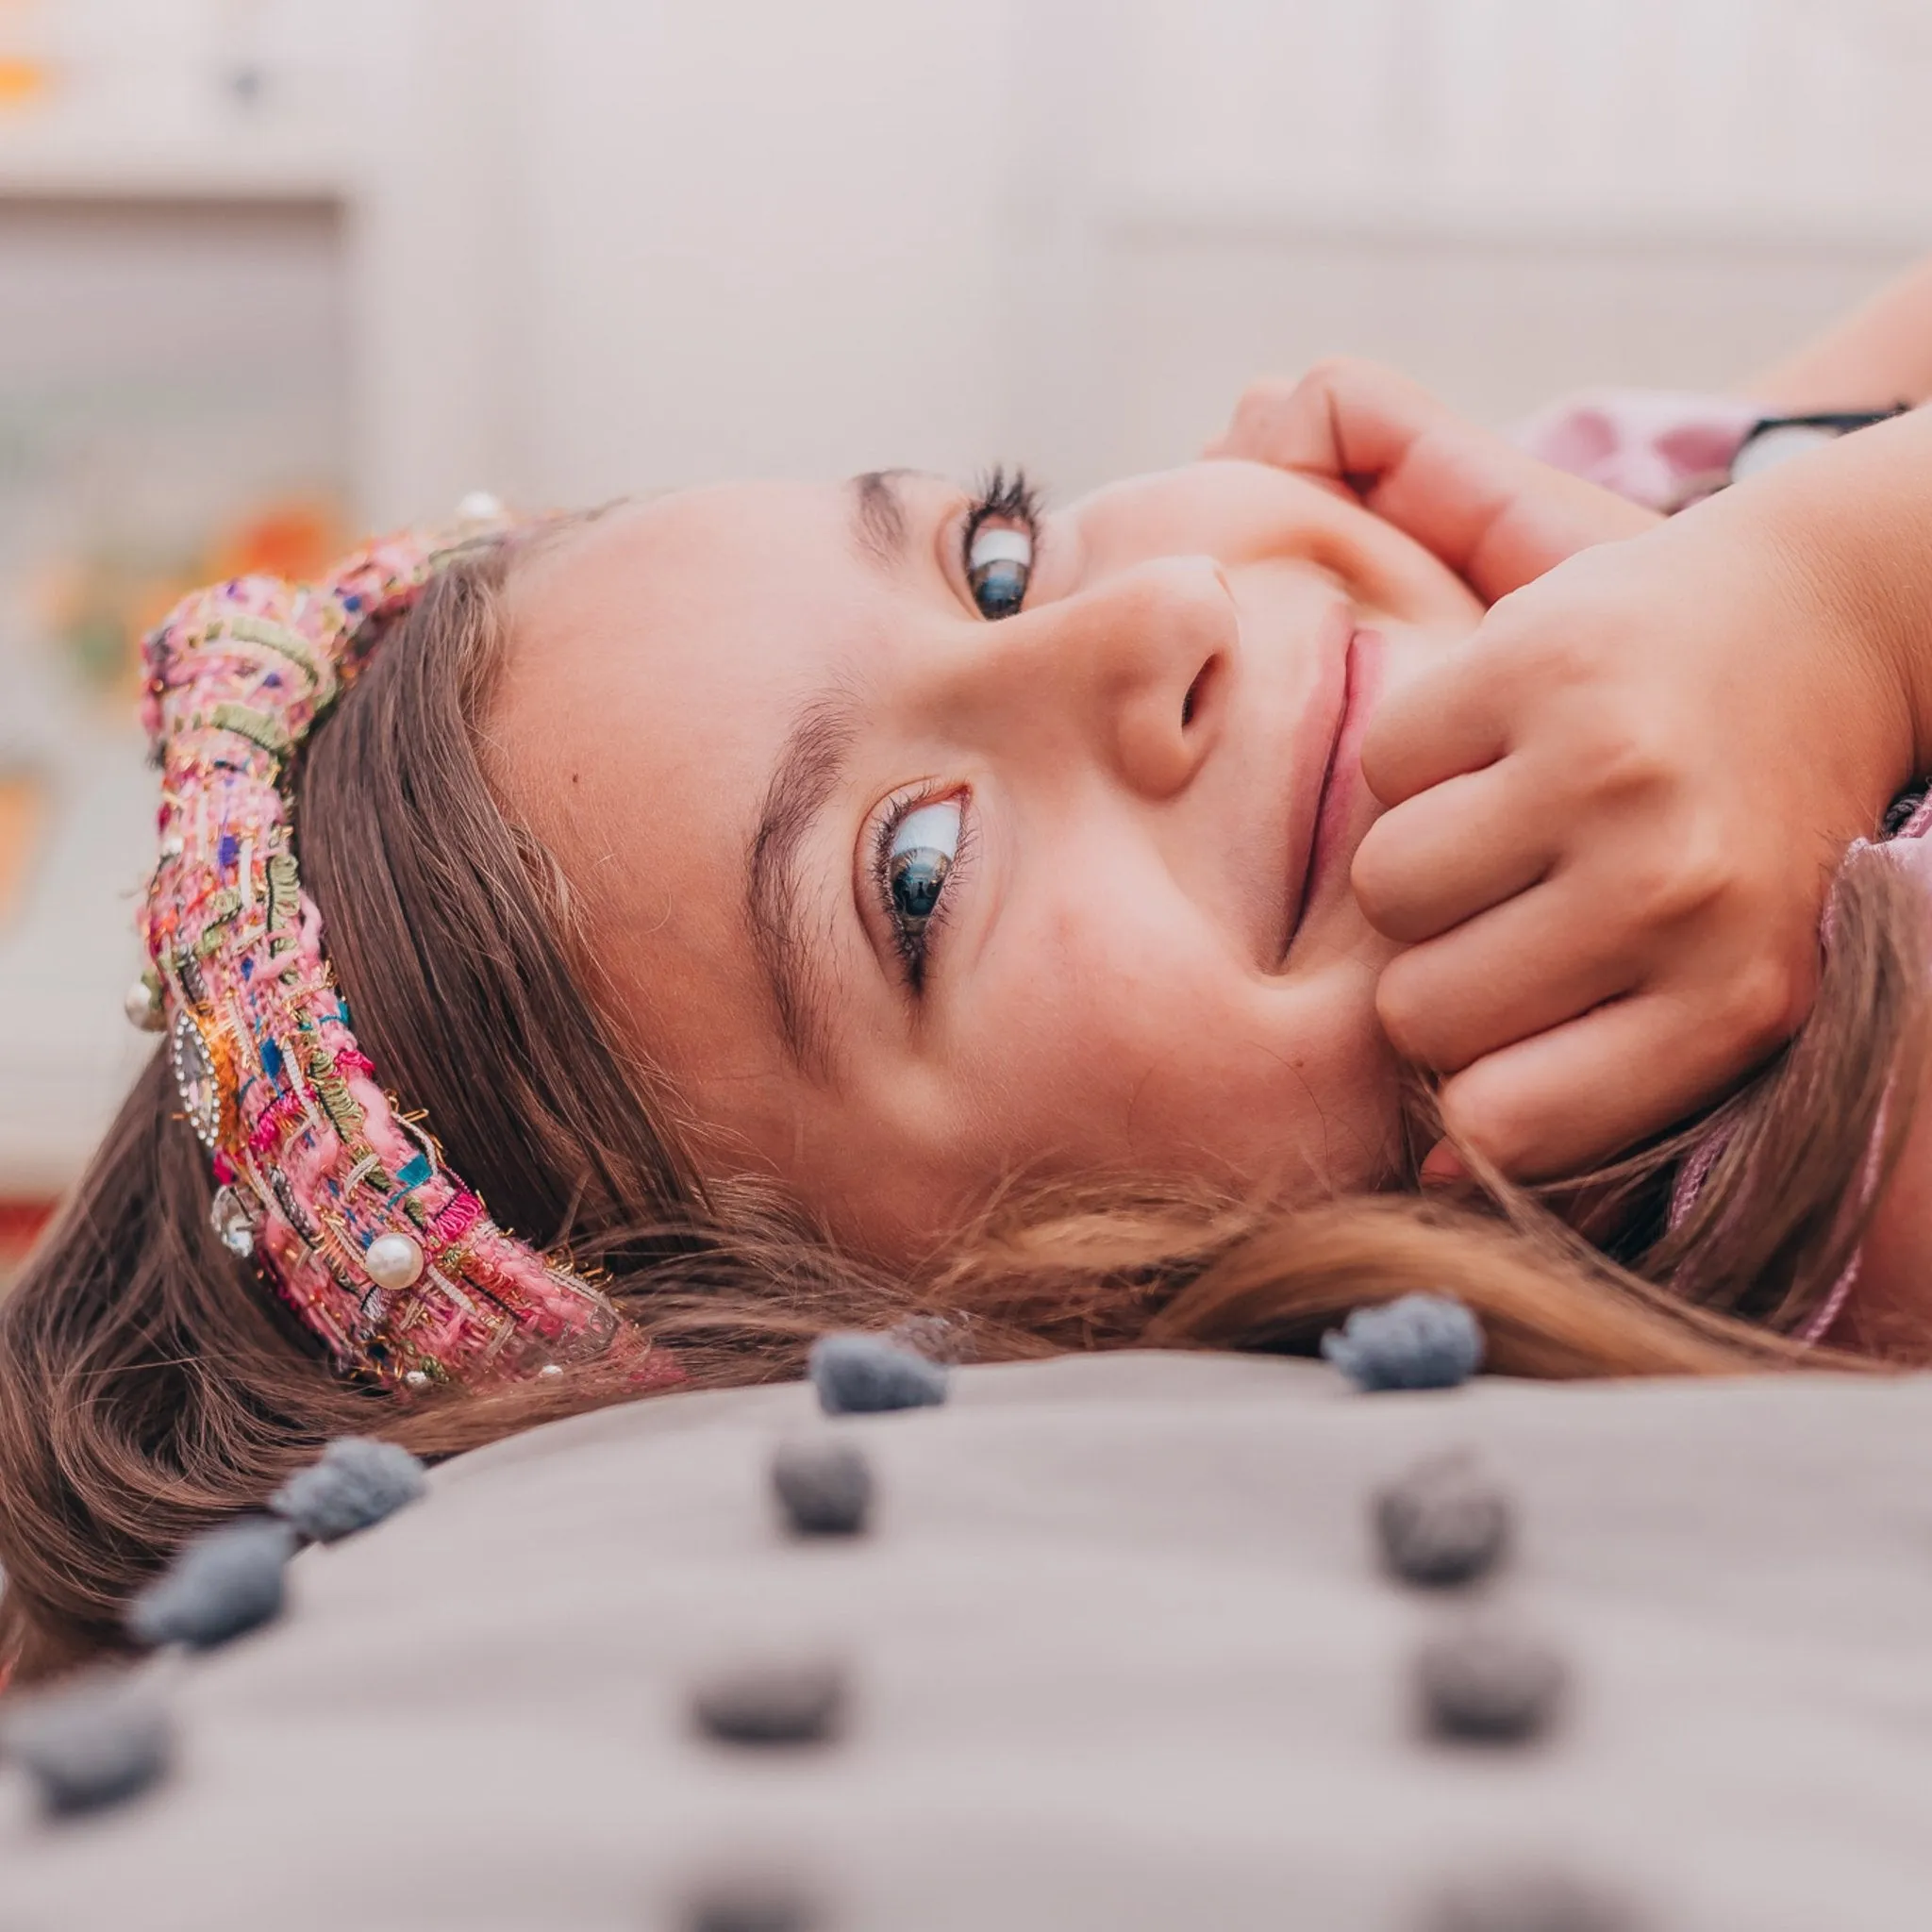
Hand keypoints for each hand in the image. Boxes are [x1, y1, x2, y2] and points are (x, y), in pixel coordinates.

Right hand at [1212, 358, 1918, 1179]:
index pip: (1500, 1124)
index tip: (1506, 1031)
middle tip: (1516, 905)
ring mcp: (1602, 766)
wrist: (1833, 612)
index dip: (1469, 1087)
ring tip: (1512, 819)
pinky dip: (1422, 757)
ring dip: (1424, 861)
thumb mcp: (1726, 980)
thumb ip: (1595, 1089)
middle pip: (1418, 1011)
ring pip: (1384, 890)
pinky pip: (1382, 765)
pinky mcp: (1537, 659)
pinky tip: (1505, 737)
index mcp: (1734, 996)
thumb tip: (1424, 1172)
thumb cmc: (1753, 827)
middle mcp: (1673, 887)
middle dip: (1442, 965)